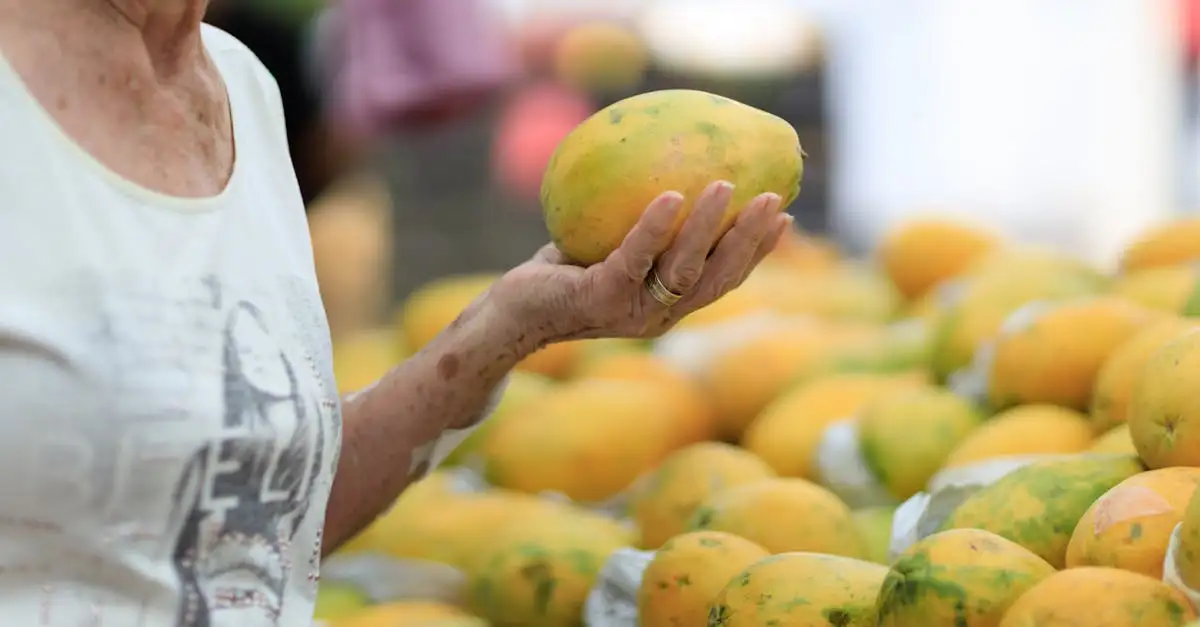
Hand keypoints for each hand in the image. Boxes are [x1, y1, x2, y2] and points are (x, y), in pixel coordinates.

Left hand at [490, 180, 792, 346]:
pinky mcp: (601, 299)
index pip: (722, 280)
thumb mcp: (607, 249)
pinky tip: (670, 196)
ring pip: (685, 270)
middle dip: (750, 240)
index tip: (784, 218)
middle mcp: (657, 316)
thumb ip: (639, 227)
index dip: (757, 253)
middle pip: (717, 279)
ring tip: (727, 186)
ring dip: (711, 228)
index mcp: (667, 307)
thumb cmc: (560, 275)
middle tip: (773, 199)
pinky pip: (634, 259)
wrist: (511, 315)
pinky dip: (654, 227)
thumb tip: (671, 170)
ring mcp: (631, 312)